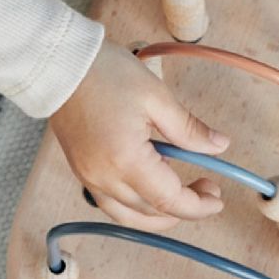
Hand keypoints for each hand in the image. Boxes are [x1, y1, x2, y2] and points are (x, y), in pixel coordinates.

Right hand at [50, 41, 229, 230]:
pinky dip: (134, 204)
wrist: (58, 64)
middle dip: (183, 208)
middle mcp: (104, 178)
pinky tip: (149, 185)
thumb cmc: (105, 74)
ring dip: (157, 214)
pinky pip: (110, 202)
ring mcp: (88, 176)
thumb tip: (219, 146)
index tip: (217, 198)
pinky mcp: (80, 170)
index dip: (198, 206)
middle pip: (150, 213)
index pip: (169, 200)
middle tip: (207, 189)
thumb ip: (189, 129)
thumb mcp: (156, 97)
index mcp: (126, 160)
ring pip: (127, 215)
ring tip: (181, 196)